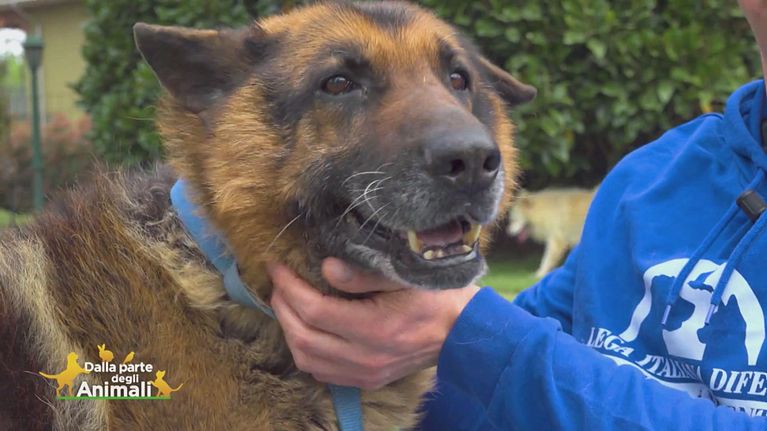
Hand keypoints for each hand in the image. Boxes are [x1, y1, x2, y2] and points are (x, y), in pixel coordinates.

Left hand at [268, 258, 479, 389]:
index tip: (279, 266)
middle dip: (282, 307)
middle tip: (278, 282)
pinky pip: (322, 373)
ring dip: (289, 331)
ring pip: (307, 360)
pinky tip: (306, 329)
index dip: (289, 287)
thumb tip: (325, 268)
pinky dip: (305, 351)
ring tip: (286, 303)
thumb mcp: (404, 274)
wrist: (462, 332)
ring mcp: (365, 373)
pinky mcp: (367, 381)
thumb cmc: (435, 296)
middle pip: (303, 338)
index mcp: (375, 327)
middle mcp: (365, 357)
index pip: (314, 311)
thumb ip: (363, 273)